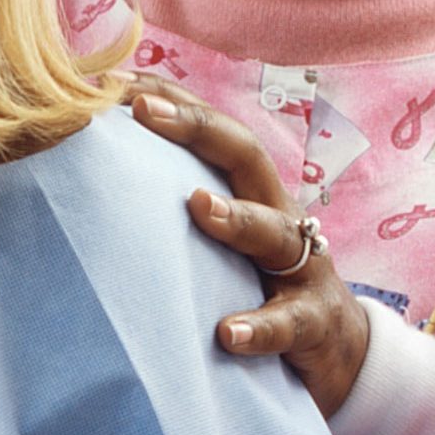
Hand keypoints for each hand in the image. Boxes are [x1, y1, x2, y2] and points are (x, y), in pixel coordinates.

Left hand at [124, 74, 370, 414]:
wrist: (338, 351)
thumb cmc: (257, 286)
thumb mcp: (220, 242)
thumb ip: (176, 211)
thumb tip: (96, 182)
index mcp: (252, 193)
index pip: (214, 133)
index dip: (173, 102)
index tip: (115, 84)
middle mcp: (280, 217)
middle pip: (247, 158)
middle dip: (198, 129)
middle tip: (145, 111)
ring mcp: (303, 268)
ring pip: (274, 232)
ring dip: (236, 218)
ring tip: (197, 206)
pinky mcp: (314, 323)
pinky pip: (288, 323)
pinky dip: (258, 327)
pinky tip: (227, 332)